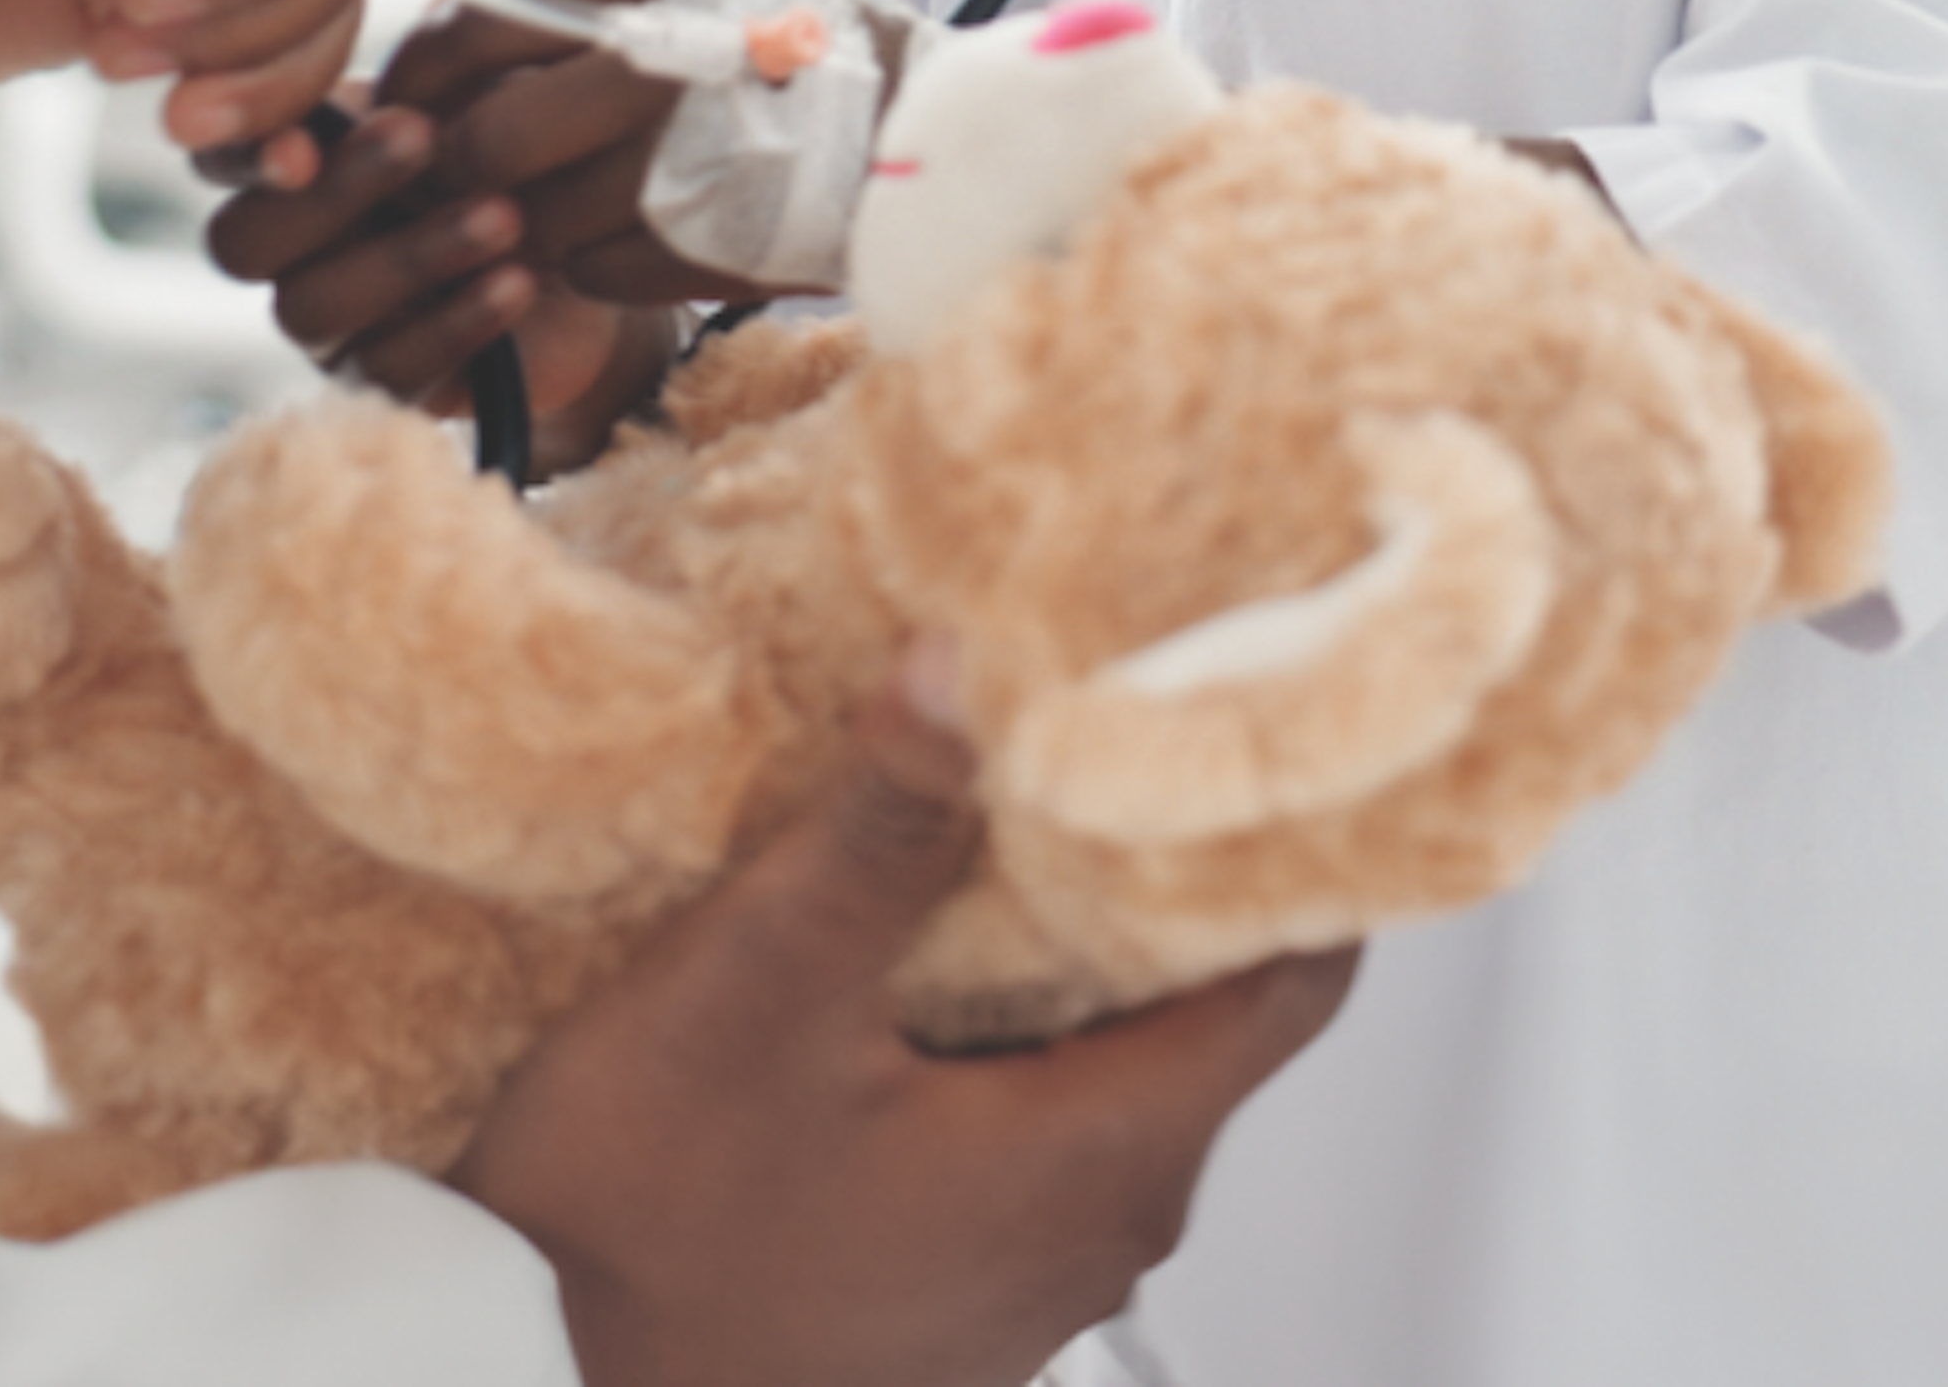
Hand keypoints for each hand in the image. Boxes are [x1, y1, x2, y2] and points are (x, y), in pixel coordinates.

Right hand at [209, 0, 733, 467]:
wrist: (584, 249)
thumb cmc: (505, 146)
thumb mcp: (465, 95)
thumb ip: (416, 77)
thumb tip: (404, 54)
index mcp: (280, 161)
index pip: (215, 155)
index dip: (241, 152)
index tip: (305, 142)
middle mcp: (280, 246)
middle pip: (243, 242)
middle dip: (337, 190)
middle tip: (425, 137)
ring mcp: (322, 322)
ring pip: (313, 307)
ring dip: (412, 255)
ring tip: (503, 216)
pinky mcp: (378, 385)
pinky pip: (388, 369)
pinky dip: (457, 321)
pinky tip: (518, 281)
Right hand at [456, 688, 1354, 1386]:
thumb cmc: (650, 1223)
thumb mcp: (757, 984)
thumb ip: (879, 829)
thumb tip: (962, 667)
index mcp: (1106, 1154)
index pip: (1298, 976)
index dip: (1290, 840)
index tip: (1247, 715)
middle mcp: (1103, 1229)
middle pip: (1209, 1010)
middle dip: (1165, 861)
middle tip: (1111, 706)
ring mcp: (1030, 1270)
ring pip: (1113, 1063)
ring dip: (1077, 942)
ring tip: (1007, 795)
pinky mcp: (951, 1281)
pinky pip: (1034, 1120)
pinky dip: (1010, 1021)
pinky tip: (920, 947)